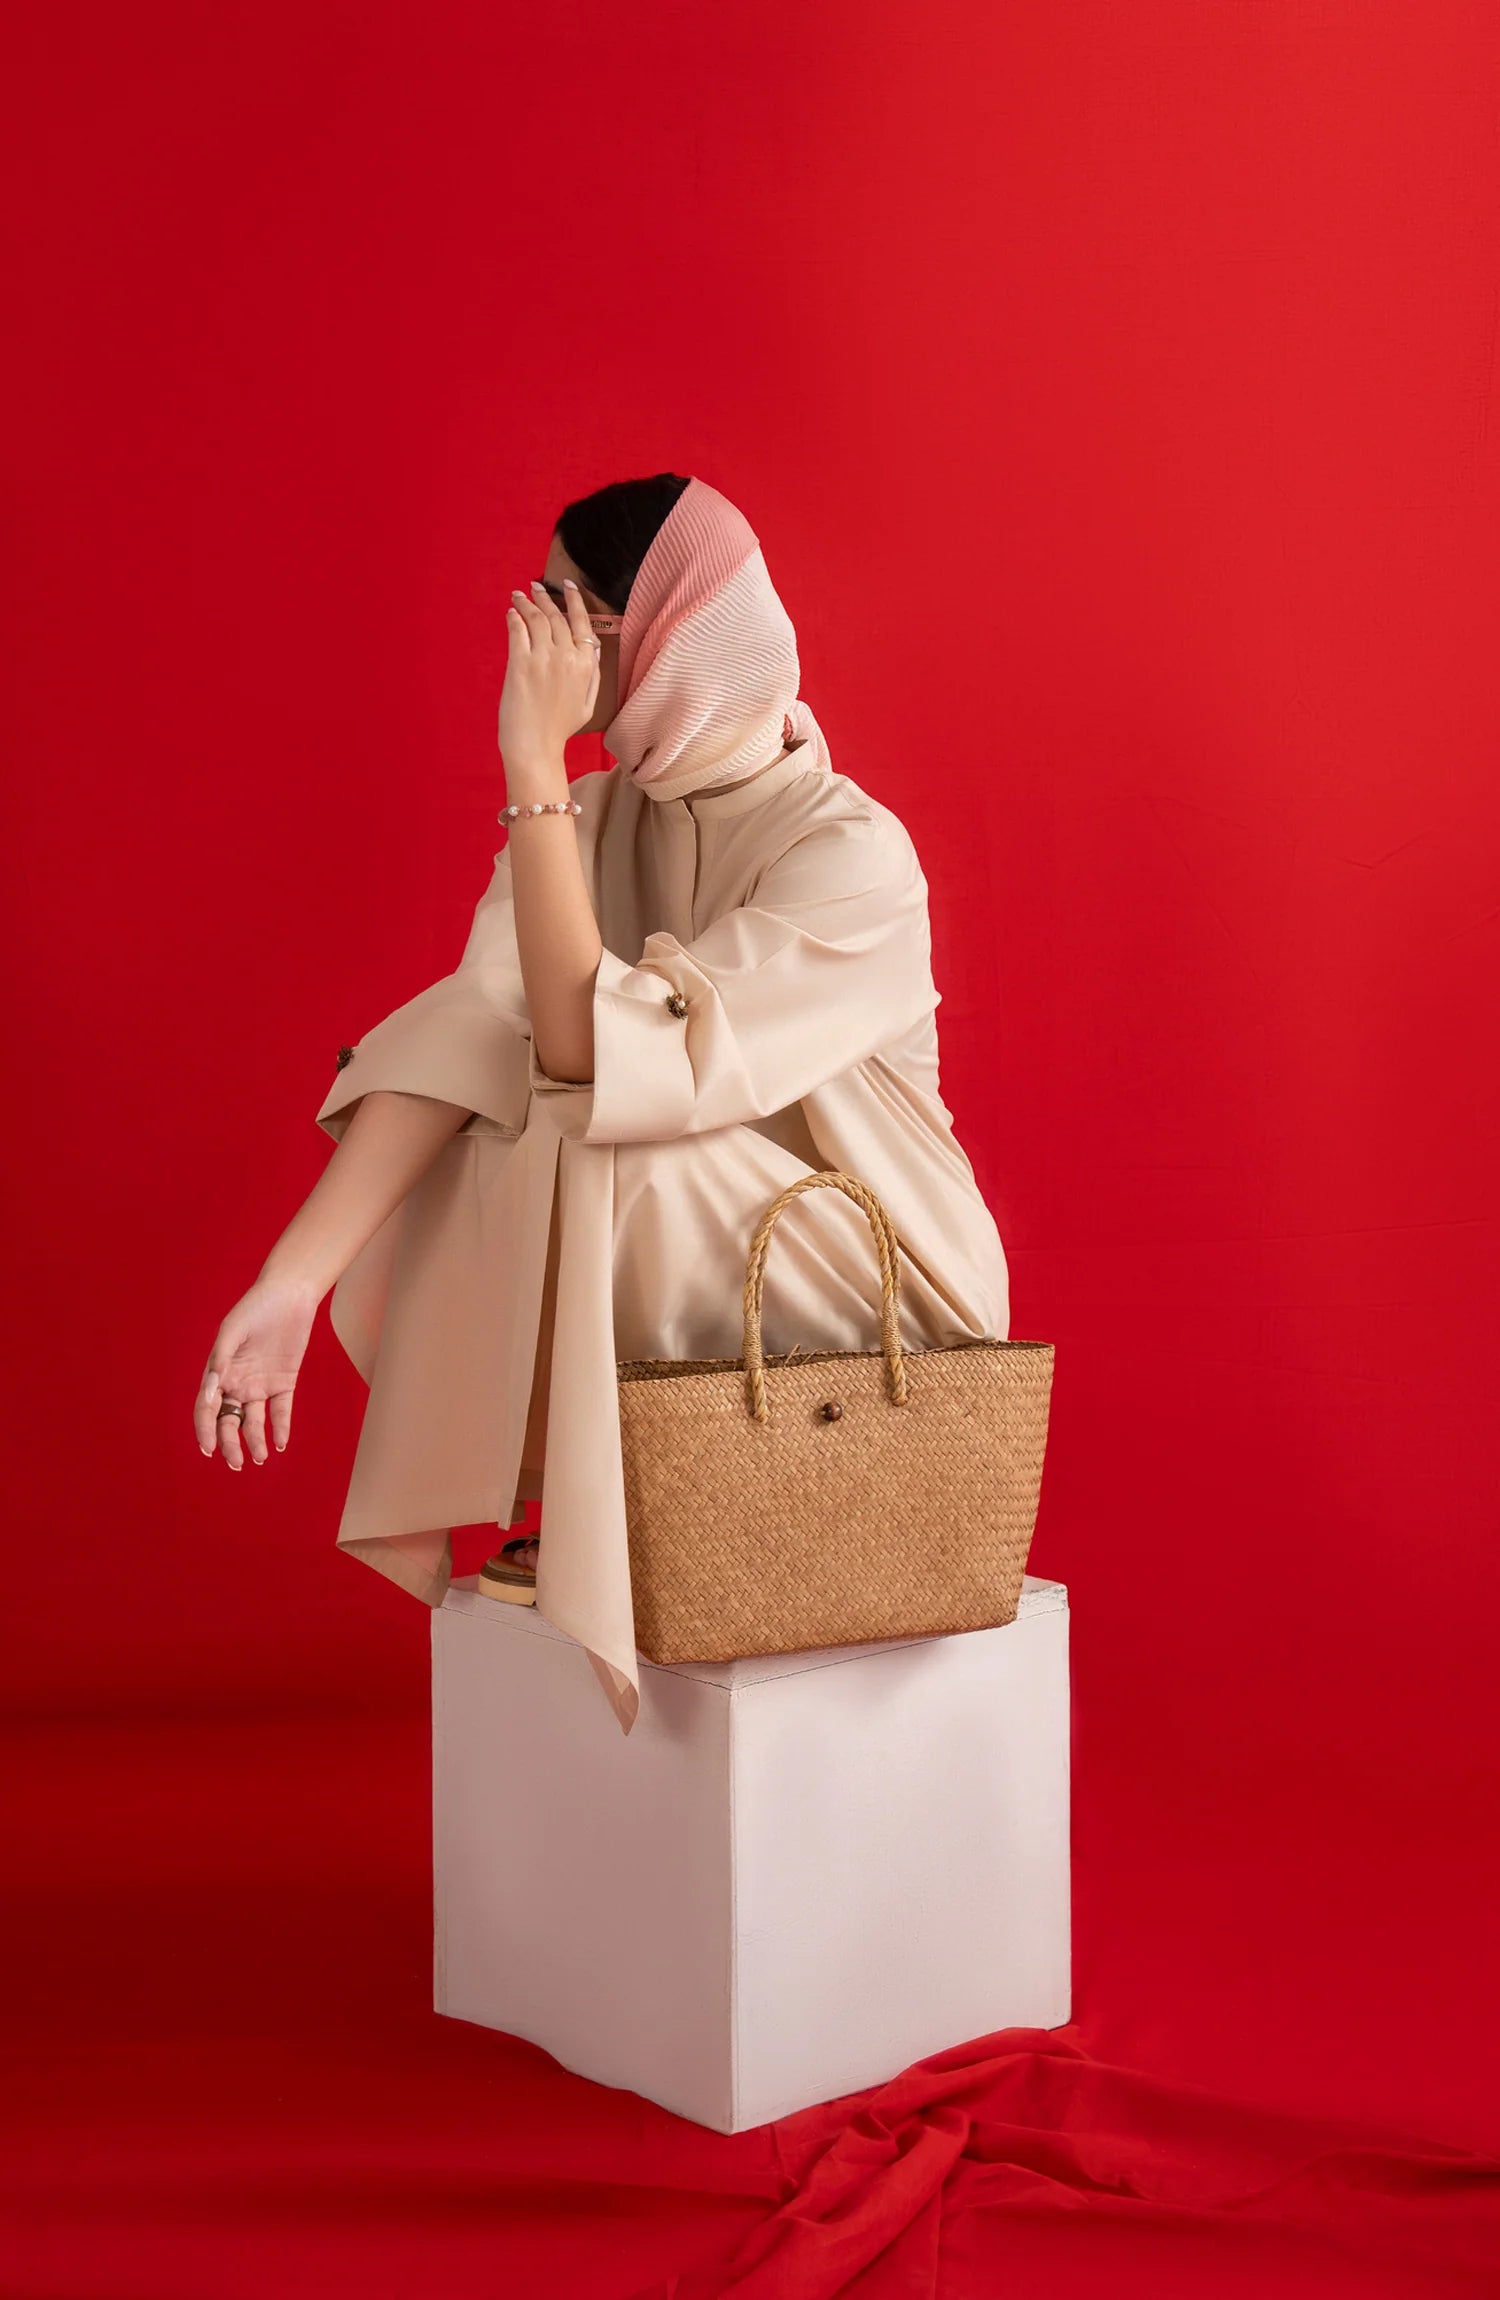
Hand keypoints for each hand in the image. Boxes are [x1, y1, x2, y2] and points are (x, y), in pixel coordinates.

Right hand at [194, 1274, 318, 1468]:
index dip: (205, 1430)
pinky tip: (281, 1442)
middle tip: (236, 1463)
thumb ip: (221, 1360)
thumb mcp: (232, 1332)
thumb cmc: (254, 1309)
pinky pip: (281, 1410)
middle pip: (229, 1421)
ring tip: (262, 1457)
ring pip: (254, 1421)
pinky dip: (281, 1427)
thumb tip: (210, 1391)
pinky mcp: (284, 1382)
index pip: (207, 1409)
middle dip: (230, 1444)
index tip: (209, 1449)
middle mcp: (237, 1383)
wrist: (289, 1295)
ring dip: (255, 1441)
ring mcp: (260, 1384)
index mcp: (218, 1373)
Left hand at [497, 578, 600, 771]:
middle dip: (546, 598)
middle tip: (536, 587)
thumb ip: (592, 674)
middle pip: (557, 617)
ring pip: (537, 619)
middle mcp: (566, 656)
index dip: (574, 601)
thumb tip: (591, 650)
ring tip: (520, 594)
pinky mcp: (520, 663)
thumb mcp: (588, 703)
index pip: (582, 623)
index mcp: (586, 665)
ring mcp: (542, 658)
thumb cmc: (560, 729)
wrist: (535, 746)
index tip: (568, 586)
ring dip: (528, 602)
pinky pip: (518, 631)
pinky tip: (511, 612)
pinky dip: (514, 618)